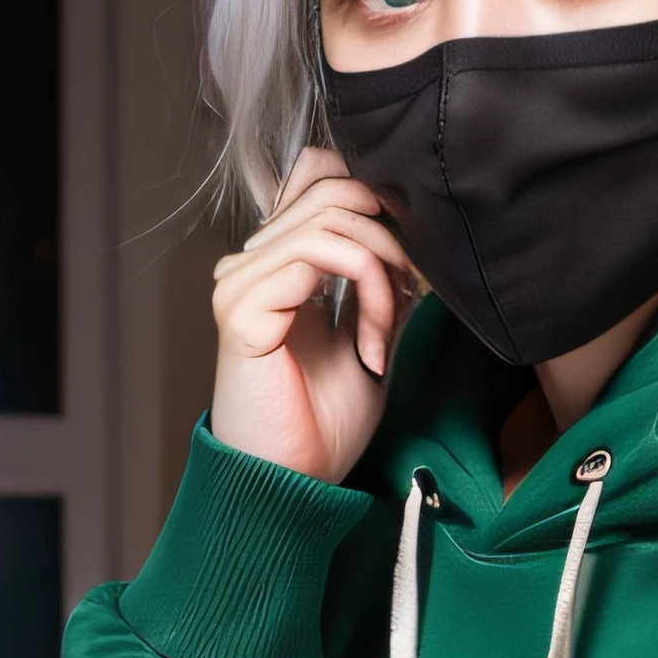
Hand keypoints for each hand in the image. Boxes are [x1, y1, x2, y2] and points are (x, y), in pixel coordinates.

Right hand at [210, 151, 416, 479]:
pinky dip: (367, 292)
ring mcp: (241, 281)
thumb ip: (383, 286)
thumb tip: (416, 237)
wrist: (294, 483)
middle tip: (410, 296)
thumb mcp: (371, 338)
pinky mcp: (242, 306)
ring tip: (386, 330)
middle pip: (334, 187)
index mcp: (279, 264)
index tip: (410, 262)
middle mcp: (253, 263)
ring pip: (334, 221)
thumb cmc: (324, 424)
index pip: (318, 174)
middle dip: (392, 238)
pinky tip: (370, 345)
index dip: (375, 196)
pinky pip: (319, 256)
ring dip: (383, 273)